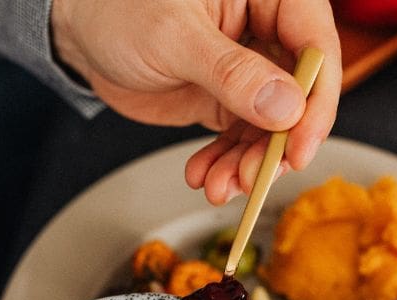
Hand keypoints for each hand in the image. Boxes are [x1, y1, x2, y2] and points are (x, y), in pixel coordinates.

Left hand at [51, 0, 340, 204]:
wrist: (80, 32)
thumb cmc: (120, 9)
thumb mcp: (174, 37)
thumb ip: (231, 72)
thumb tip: (286, 107)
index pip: (316, 46)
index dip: (316, 101)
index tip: (300, 146)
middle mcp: (265, 32)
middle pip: (299, 95)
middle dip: (277, 145)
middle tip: (253, 176)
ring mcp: (248, 71)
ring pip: (270, 126)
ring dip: (248, 164)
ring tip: (220, 185)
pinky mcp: (225, 101)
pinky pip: (239, 140)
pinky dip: (225, 165)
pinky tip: (204, 177)